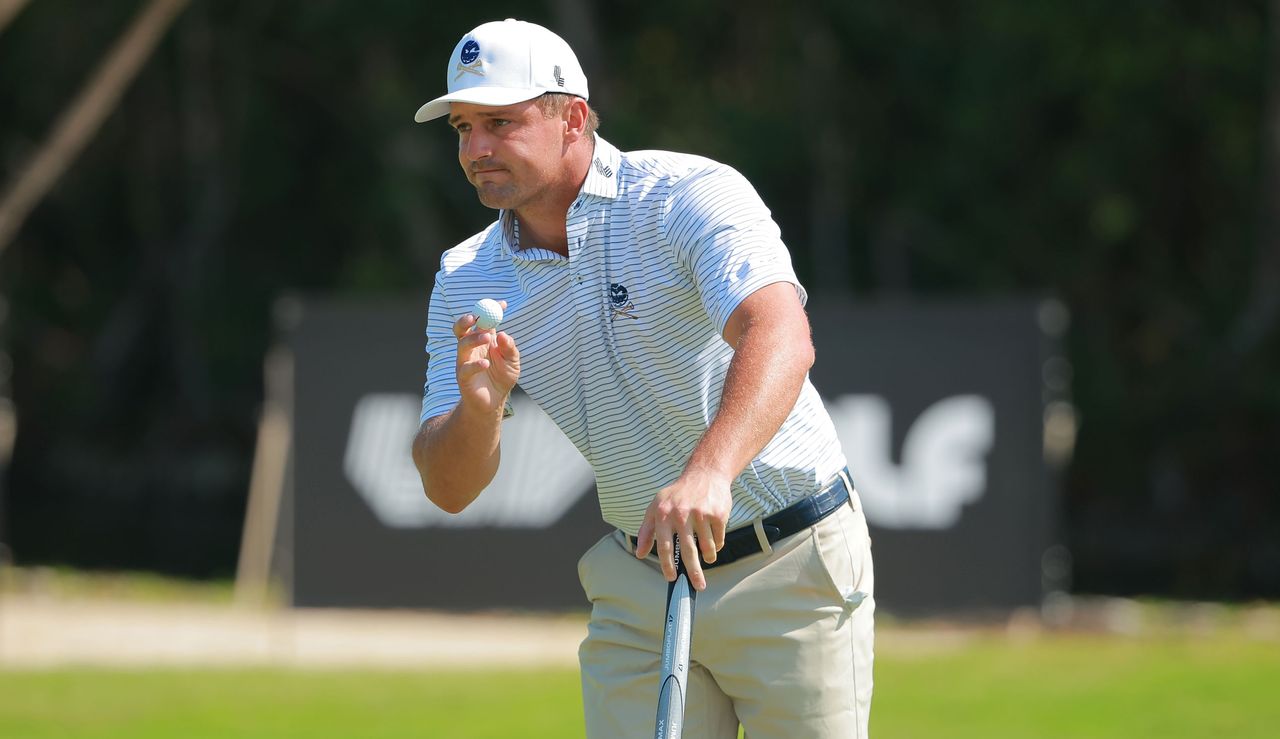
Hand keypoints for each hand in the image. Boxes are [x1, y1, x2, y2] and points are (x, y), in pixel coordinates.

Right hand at [453, 301, 518, 414]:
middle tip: (476, 317)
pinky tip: (486, 364)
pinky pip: (465, 368)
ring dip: (474, 338)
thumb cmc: (503, 377)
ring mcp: (465, 361)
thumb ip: (510, 347)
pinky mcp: (462, 377)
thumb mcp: (513, 361)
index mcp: (484, 340)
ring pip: (462, 345)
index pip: (483, 320)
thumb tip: (502, 334)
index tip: (502, 304)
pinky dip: (476, 364)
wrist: (494, 402)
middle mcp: (471, 348)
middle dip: (466, 320)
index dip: (490, 310)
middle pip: (462, 328)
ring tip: (487, 338)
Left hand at [634, 467, 731, 590]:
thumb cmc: (677, 494)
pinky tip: (714, 540)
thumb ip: (646, 531)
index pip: (664, 546)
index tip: (672, 578)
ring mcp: (701, 514)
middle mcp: (681, 514)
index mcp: (663, 514)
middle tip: (697, 586)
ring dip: (708, 557)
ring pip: (707, 548)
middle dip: (693, 573)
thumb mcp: (656, 506)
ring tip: (707, 557)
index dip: (667, 565)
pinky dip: (717, 545)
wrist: (705, 474)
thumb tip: (640, 554)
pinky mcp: (718, 514)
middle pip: (687, 551)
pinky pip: (719, 540)